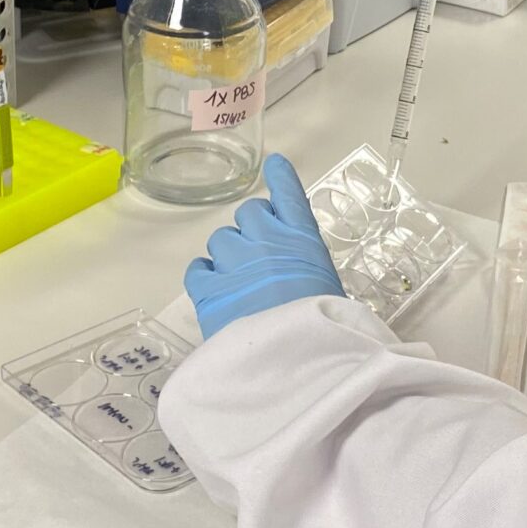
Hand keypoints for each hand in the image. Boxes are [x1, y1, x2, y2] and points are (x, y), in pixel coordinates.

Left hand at [185, 155, 344, 337]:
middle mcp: (265, 240)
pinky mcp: (207, 289)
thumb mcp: (329, 288)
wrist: (295, 363)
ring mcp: (233, 262)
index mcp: (302, 238)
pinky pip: (197, 269)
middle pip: (247, 214)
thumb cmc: (325, 328)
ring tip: (240, 286)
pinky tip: (215, 291)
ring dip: (229, 257)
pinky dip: (205, 277)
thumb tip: (295, 270)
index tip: (274, 164)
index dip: (280, 177)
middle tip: (261, 260)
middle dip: (252, 230)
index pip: (288, 194)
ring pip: (220, 241)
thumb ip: (306, 266)